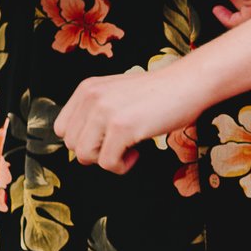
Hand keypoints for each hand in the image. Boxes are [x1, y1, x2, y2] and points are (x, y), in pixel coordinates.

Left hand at [55, 63, 202, 173]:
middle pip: (72, 145)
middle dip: (95, 152)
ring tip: (128, 149)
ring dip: (107, 160)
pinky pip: (108, 163)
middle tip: (119, 145)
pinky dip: (122, 165)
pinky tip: (137, 152)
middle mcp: (91, 97)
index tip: (106, 139)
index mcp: (87, 89)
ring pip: (84, 156)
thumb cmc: (159, 94)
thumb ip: (95, 112)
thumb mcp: (116, 94)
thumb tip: (81, 146)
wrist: (188, 84)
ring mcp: (106, 111)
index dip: (83, 141)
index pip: (62, 129)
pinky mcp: (122, 127)